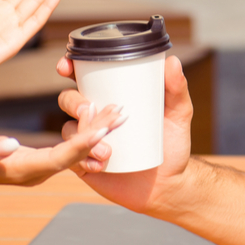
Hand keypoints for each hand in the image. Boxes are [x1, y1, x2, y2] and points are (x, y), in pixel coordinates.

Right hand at [0, 105, 123, 187]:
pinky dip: (82, 135)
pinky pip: (66, 150)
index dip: (81, 144)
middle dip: (98, 135)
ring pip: (73, 152)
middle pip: (74, 155)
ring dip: (95, 133)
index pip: (59, 158)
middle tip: (121, 114)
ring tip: (116, 114)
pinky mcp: (35, 161)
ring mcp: (36, 168)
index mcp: (21, 170)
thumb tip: (10, 144)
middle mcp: (34, 171)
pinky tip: (95, 122)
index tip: (102, 128)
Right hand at [54, 53, 192, 212]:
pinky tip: (101, 164)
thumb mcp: (178, 114)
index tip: (66, 67)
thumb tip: (172, 61)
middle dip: (74, 102)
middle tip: (89, 109)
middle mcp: (94, 115)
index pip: (83, 76)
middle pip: (68, 100)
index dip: (69, 67)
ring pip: (69, 130)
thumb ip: (177, 89)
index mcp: (110, 96)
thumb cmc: (171, 144)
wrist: (168, 183)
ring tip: (107, 149)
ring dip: (83, 135)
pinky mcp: (84, 163)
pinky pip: (72, 157)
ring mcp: (87, 139)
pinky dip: (83, 159)